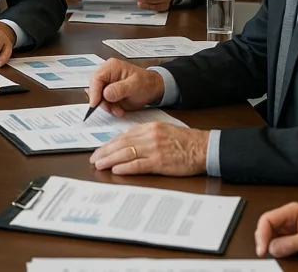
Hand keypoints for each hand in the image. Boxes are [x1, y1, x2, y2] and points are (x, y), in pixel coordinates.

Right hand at [87, 58, 165, 116]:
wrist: (153, 89)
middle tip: (111, 109)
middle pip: (95, 88)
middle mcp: (107, 74)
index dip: (94, 91)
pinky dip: (110, 109)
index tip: (95, 103)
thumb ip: (120, 89)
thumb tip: (106, 93)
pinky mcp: (109, 93)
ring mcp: (107, 84)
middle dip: (102, 101)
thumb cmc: (146, 83)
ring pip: (98, 98)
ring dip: (107, 107)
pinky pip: (104, 103)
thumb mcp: (135, 85)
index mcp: (111, 67)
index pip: (96, 78)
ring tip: (118, 110)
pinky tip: (119, 110)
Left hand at [89, 123, 208, 175]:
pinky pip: (139, 164)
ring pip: (126, 153)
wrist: (204, 147)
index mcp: (150, 127)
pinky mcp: (160, 162)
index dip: (109, 143)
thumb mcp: (163, 131)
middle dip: (105, 151)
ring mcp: (154, 149)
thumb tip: (128, 141)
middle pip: (121, 143)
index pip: (124, 135)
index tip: (100, 150)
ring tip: (100, 165)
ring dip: (110, 159)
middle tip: (93, 158)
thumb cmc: (185, 141)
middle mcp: (150, 136)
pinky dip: (126, 167)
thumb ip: (146, 135)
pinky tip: (116, 170)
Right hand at [255, 202, 297, 257]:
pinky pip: (279, 241)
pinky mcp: (292, 235)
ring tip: (273, 255)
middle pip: (266, 227)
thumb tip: (272, 248)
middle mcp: (287, 217)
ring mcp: (289, 226)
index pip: (267, 219)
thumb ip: (291, 244)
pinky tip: (280, 254)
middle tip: (265, 254)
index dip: (261, 234)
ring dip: (270, 245)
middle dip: (264, 241)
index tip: (262, 250)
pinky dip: (277, 249)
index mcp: (291, 211)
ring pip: (271, 235)